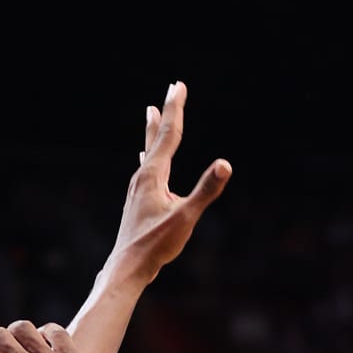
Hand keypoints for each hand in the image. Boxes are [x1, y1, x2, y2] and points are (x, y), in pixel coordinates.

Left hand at [108, 81, 231, 282]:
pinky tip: (146, 161)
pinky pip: (146, 169)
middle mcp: (143, 177)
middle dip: (164, 113)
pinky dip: (150, 156)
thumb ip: (205, 190)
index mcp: (153, 175)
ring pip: (149, 152)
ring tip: (151, 114)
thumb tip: (225, 164)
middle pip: (156, 138)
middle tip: (170, 89)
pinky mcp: (139, 201)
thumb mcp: (186, 218)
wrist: (127, 267)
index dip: (175, 109)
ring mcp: (139, 189)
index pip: (168, 135)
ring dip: (154, 131)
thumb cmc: (156, 245)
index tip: (178, 85)